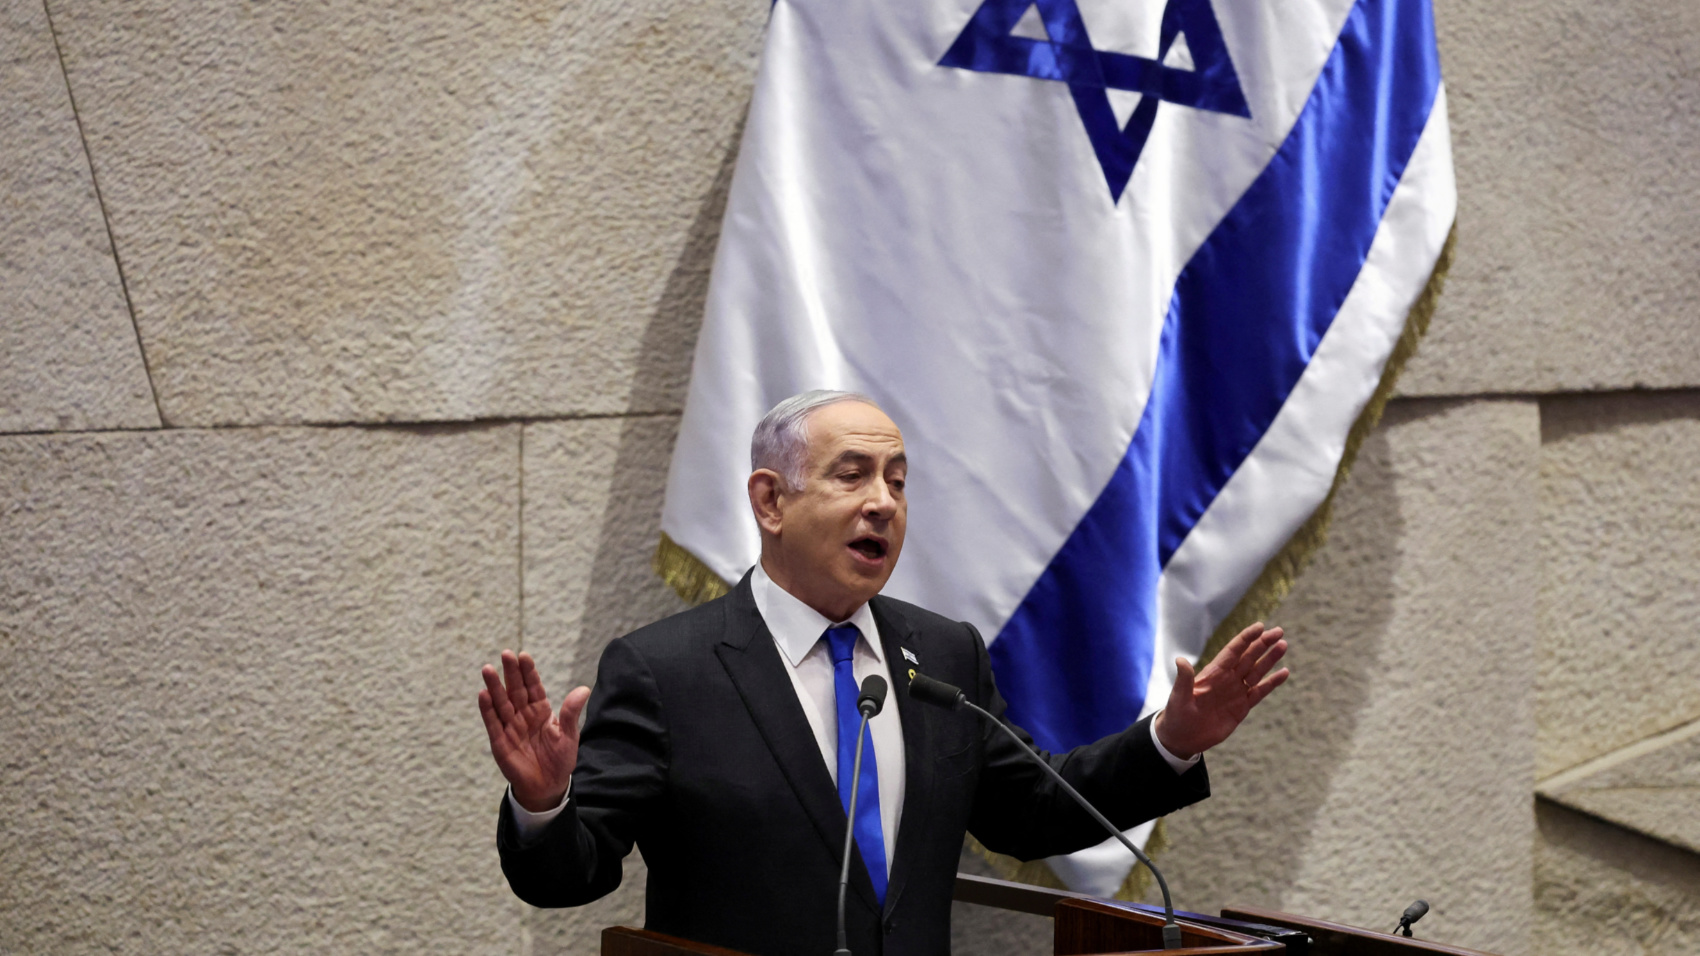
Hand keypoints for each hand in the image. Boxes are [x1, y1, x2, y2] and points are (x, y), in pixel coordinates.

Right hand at [477, 650, 591, 812]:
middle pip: (515, 690)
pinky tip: (483, 694)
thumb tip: (584, 689)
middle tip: (506, 654)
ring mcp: (510, 727)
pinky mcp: (500, 742)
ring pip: (501, 703)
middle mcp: (524, 715)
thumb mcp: (569, 735)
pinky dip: (487, 710)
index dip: (528, 672)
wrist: (548, 786)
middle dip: (511, 673)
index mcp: (541, 710)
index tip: (524, 656)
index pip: (533, 686)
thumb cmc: (560, 759)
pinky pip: (493, 723)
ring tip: (488, 669)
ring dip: (494, 687)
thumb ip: (571, 712)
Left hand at [1153, 623, 1288, 758]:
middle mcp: (1227, 679)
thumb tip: (1180, 660)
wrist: (1183, 738)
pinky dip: (1272, 683)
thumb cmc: (1177, 716)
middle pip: (1248, 657)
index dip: (1246, 638)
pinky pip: (1260, 692)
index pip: (1232, 651)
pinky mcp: (1242, 707)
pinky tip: (1284, 672)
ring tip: (1283, 645)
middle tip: (1279, 631)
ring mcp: (1236, 692)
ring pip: (1257, 671)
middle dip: (1263, 644)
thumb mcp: (1179, 697)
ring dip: (1270, 659)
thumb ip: (1184, 680)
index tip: (1260, 626)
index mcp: (1213, 673)